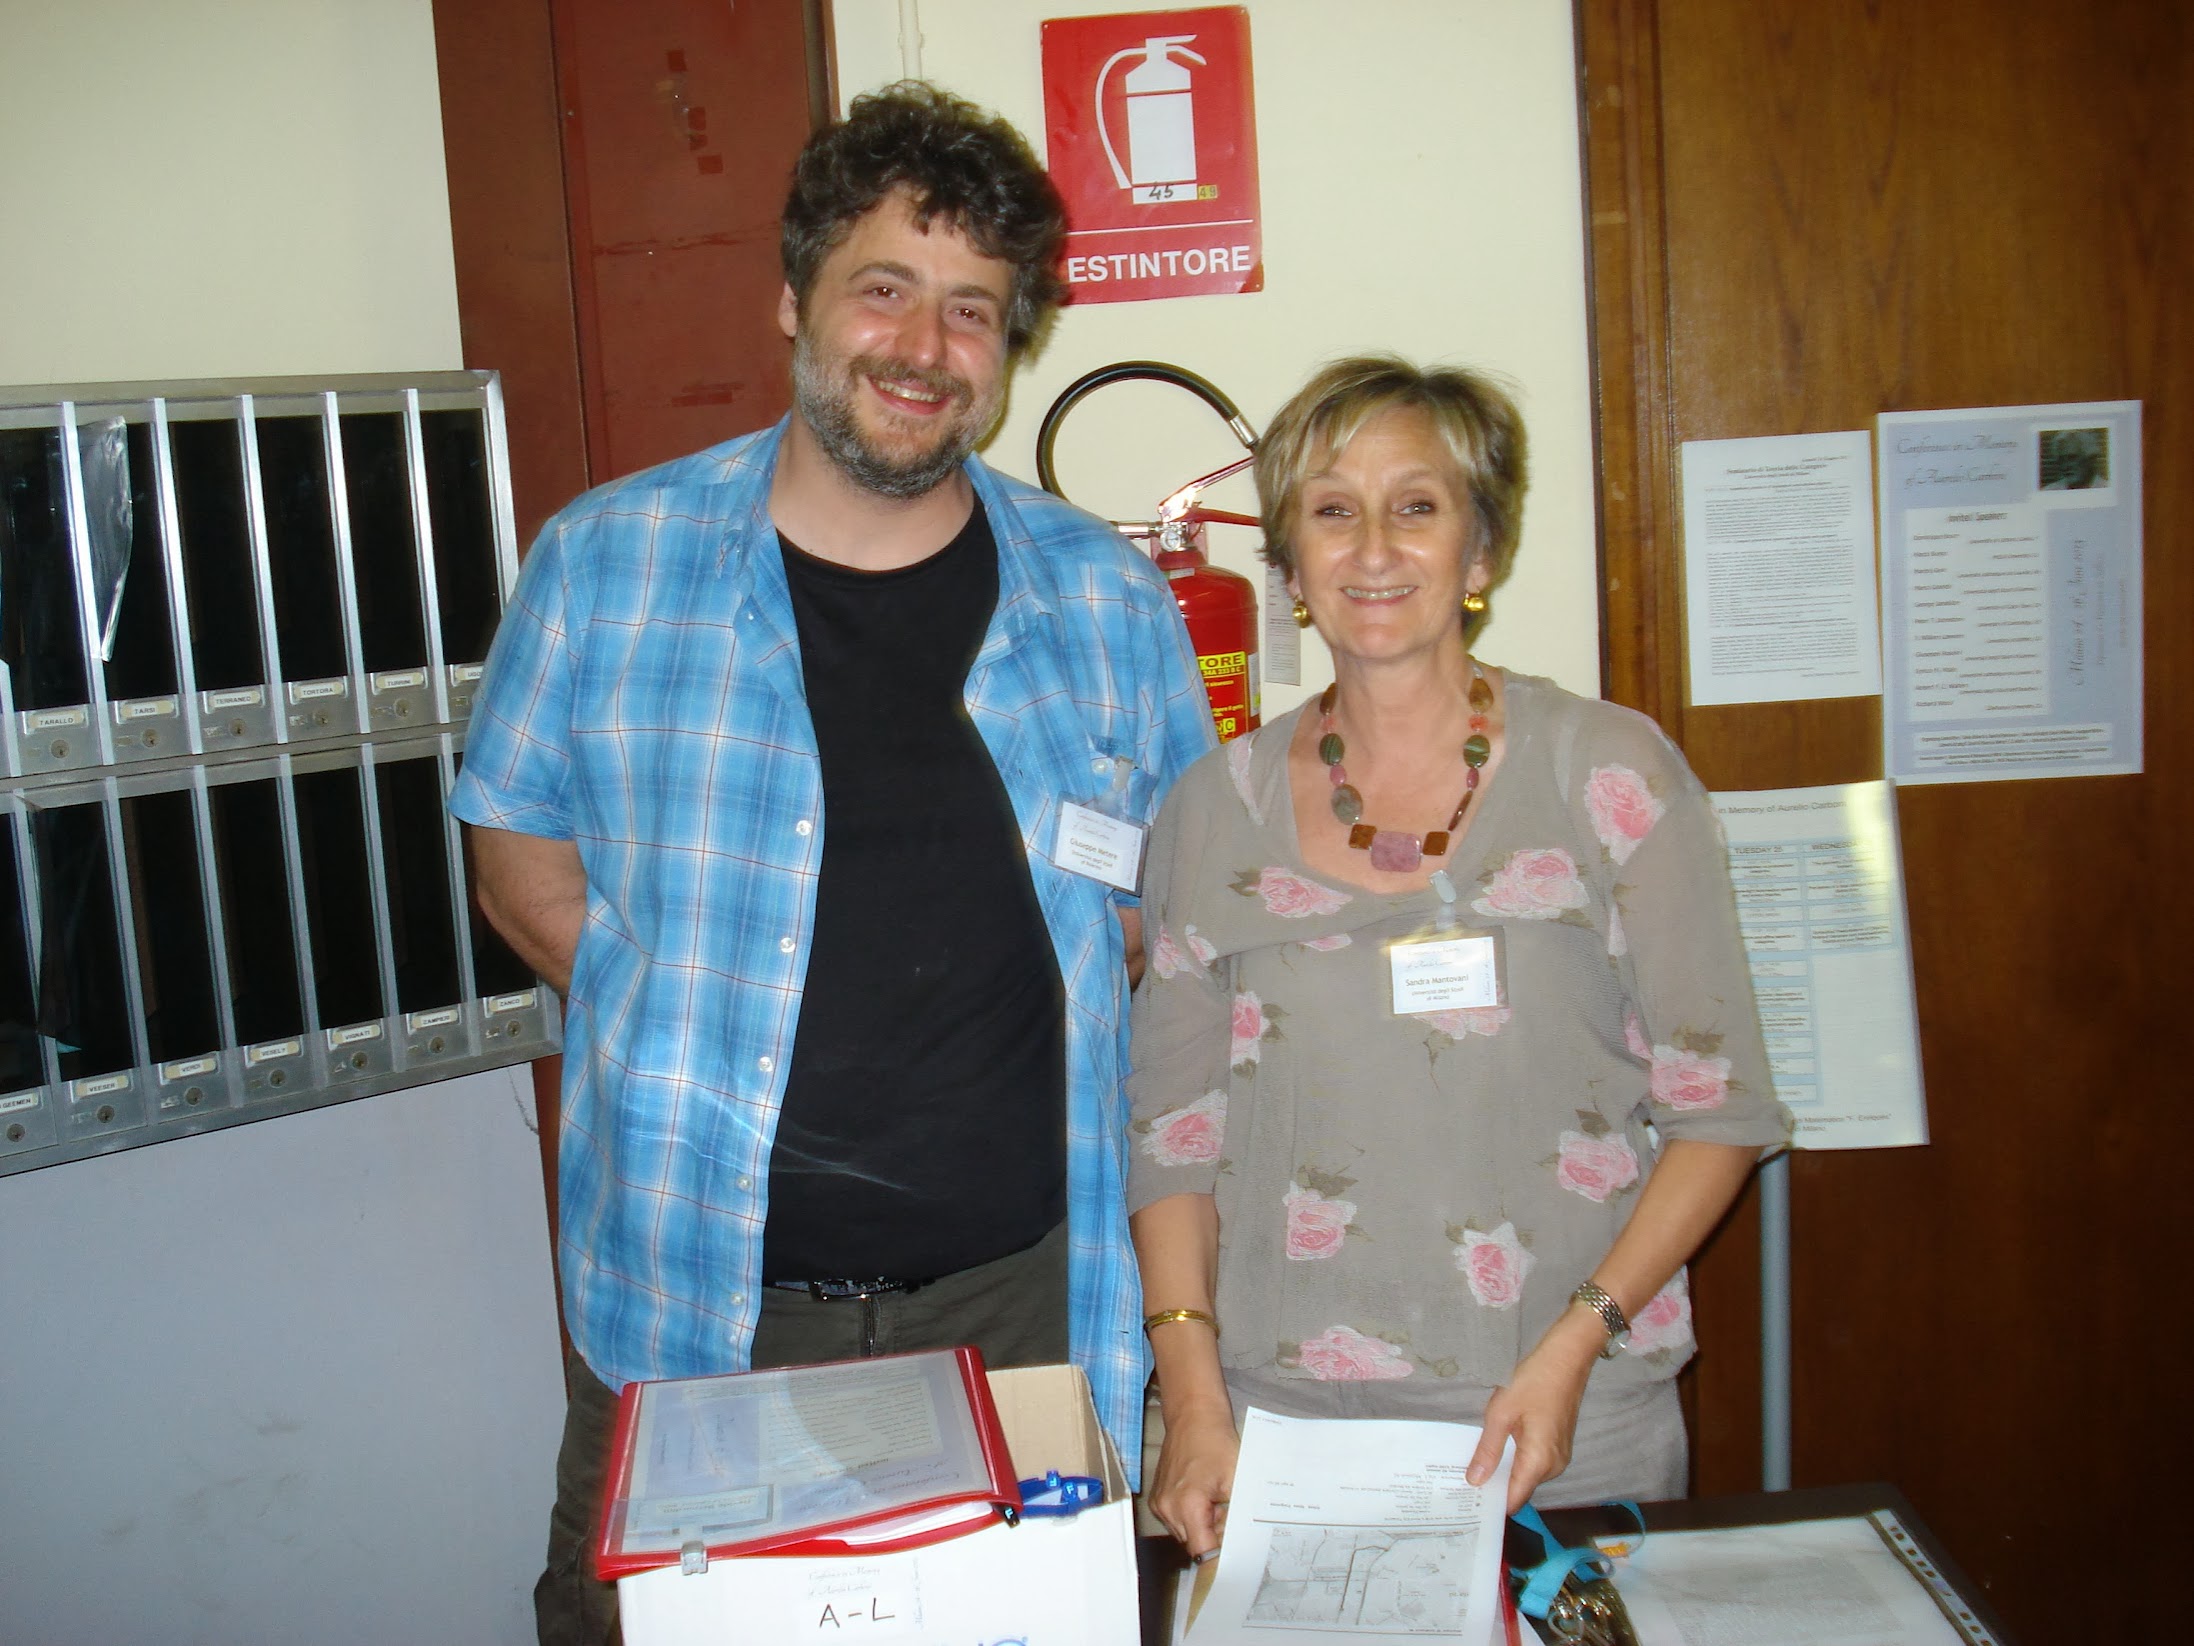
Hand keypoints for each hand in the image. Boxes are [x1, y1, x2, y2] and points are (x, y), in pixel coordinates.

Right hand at [1147, 1403, 1238, 1558]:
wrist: (1193, 1416)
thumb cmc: (1216, 1442)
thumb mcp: (1236, 1481)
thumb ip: (1236, 1517)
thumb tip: (1239, 1543)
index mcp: (1187, 1505)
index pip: (1202, 1551)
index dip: (1220, 1556)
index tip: (1235, 1556)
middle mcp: (1167, 1508)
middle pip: (1194, 1544)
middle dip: (1214, 1537)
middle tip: (1229, 1514)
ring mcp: (1159, 1504)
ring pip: (1186, 1533)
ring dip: (1203, 1526)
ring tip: (1216, 1500)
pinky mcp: (1158, 1499)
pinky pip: (1177, 1521)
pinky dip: (1192, 1515)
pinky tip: (1203, 1495)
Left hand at [1468, 1313, 1599, 1513]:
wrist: (1566, 1358)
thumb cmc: (1532, 1381)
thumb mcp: (1501, 1414)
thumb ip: (1488, 1450)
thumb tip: (1474, 1482)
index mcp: (1539, 1462)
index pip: (1514, 1500)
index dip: (1492, 1503)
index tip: (1466, 1501)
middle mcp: (1554, 1466)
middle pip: (1520, 1488)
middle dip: (1495, 1485)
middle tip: (1463, 1479)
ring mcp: (1560, 1456)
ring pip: (1527, 1474)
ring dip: (1506, 1470)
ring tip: (1475, 1463)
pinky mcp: (1560, 1445)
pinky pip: (1535, 1461)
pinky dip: (1518, 1458)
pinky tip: (1498, 1447)